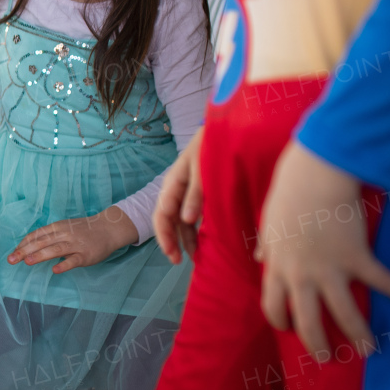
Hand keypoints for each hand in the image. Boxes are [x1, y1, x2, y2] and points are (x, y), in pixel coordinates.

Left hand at [7, 207, 139, 273]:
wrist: (108, 228)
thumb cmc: (82, 230)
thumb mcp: (64, 228)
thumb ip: (49, 236)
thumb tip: (29, 246)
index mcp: (57, 227)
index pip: (36, 235)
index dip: (23, 244)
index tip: (13, 253)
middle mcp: (64, 234)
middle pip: (41, 242)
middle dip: (24, 250)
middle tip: (11, 260)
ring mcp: (75, 245)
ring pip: (55, 250)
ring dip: (40, 255)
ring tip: (27, 261)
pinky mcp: (85, 255)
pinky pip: (73, 260)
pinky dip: (64, 265)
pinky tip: (55, 270)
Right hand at [153, 125, 203, 263]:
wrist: (227, 126)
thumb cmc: (212, 145)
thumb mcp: (203, 169)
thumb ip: (196, 194)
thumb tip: (187, 221)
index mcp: (173, 183)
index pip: (162, 215)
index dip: (165, 237)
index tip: (174, 256)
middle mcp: (177, 189)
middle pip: (169, 220)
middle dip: (173, 242)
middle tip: (181, 262)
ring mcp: (189, 191)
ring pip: (181, 219)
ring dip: (185, 238)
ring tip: (195, 256)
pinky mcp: (202, 192)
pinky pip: (194, 214)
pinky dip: (197, 228)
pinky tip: (204, 239)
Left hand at [258, 142, 389, 356]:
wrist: (314, 176)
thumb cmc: (288, 196)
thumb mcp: (268, 225)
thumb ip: (266, 246)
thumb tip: (258, 256)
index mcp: (277, 267)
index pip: (272, 306)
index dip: (282, 322)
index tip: (291, 330)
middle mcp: (300, 275)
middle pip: (306, 322)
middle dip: (318, 345)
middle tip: (328, 359)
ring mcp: (329, 269)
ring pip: (343, 314)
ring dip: (358, 335)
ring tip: (368, 350)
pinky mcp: (356, 257)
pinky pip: (381, 282)